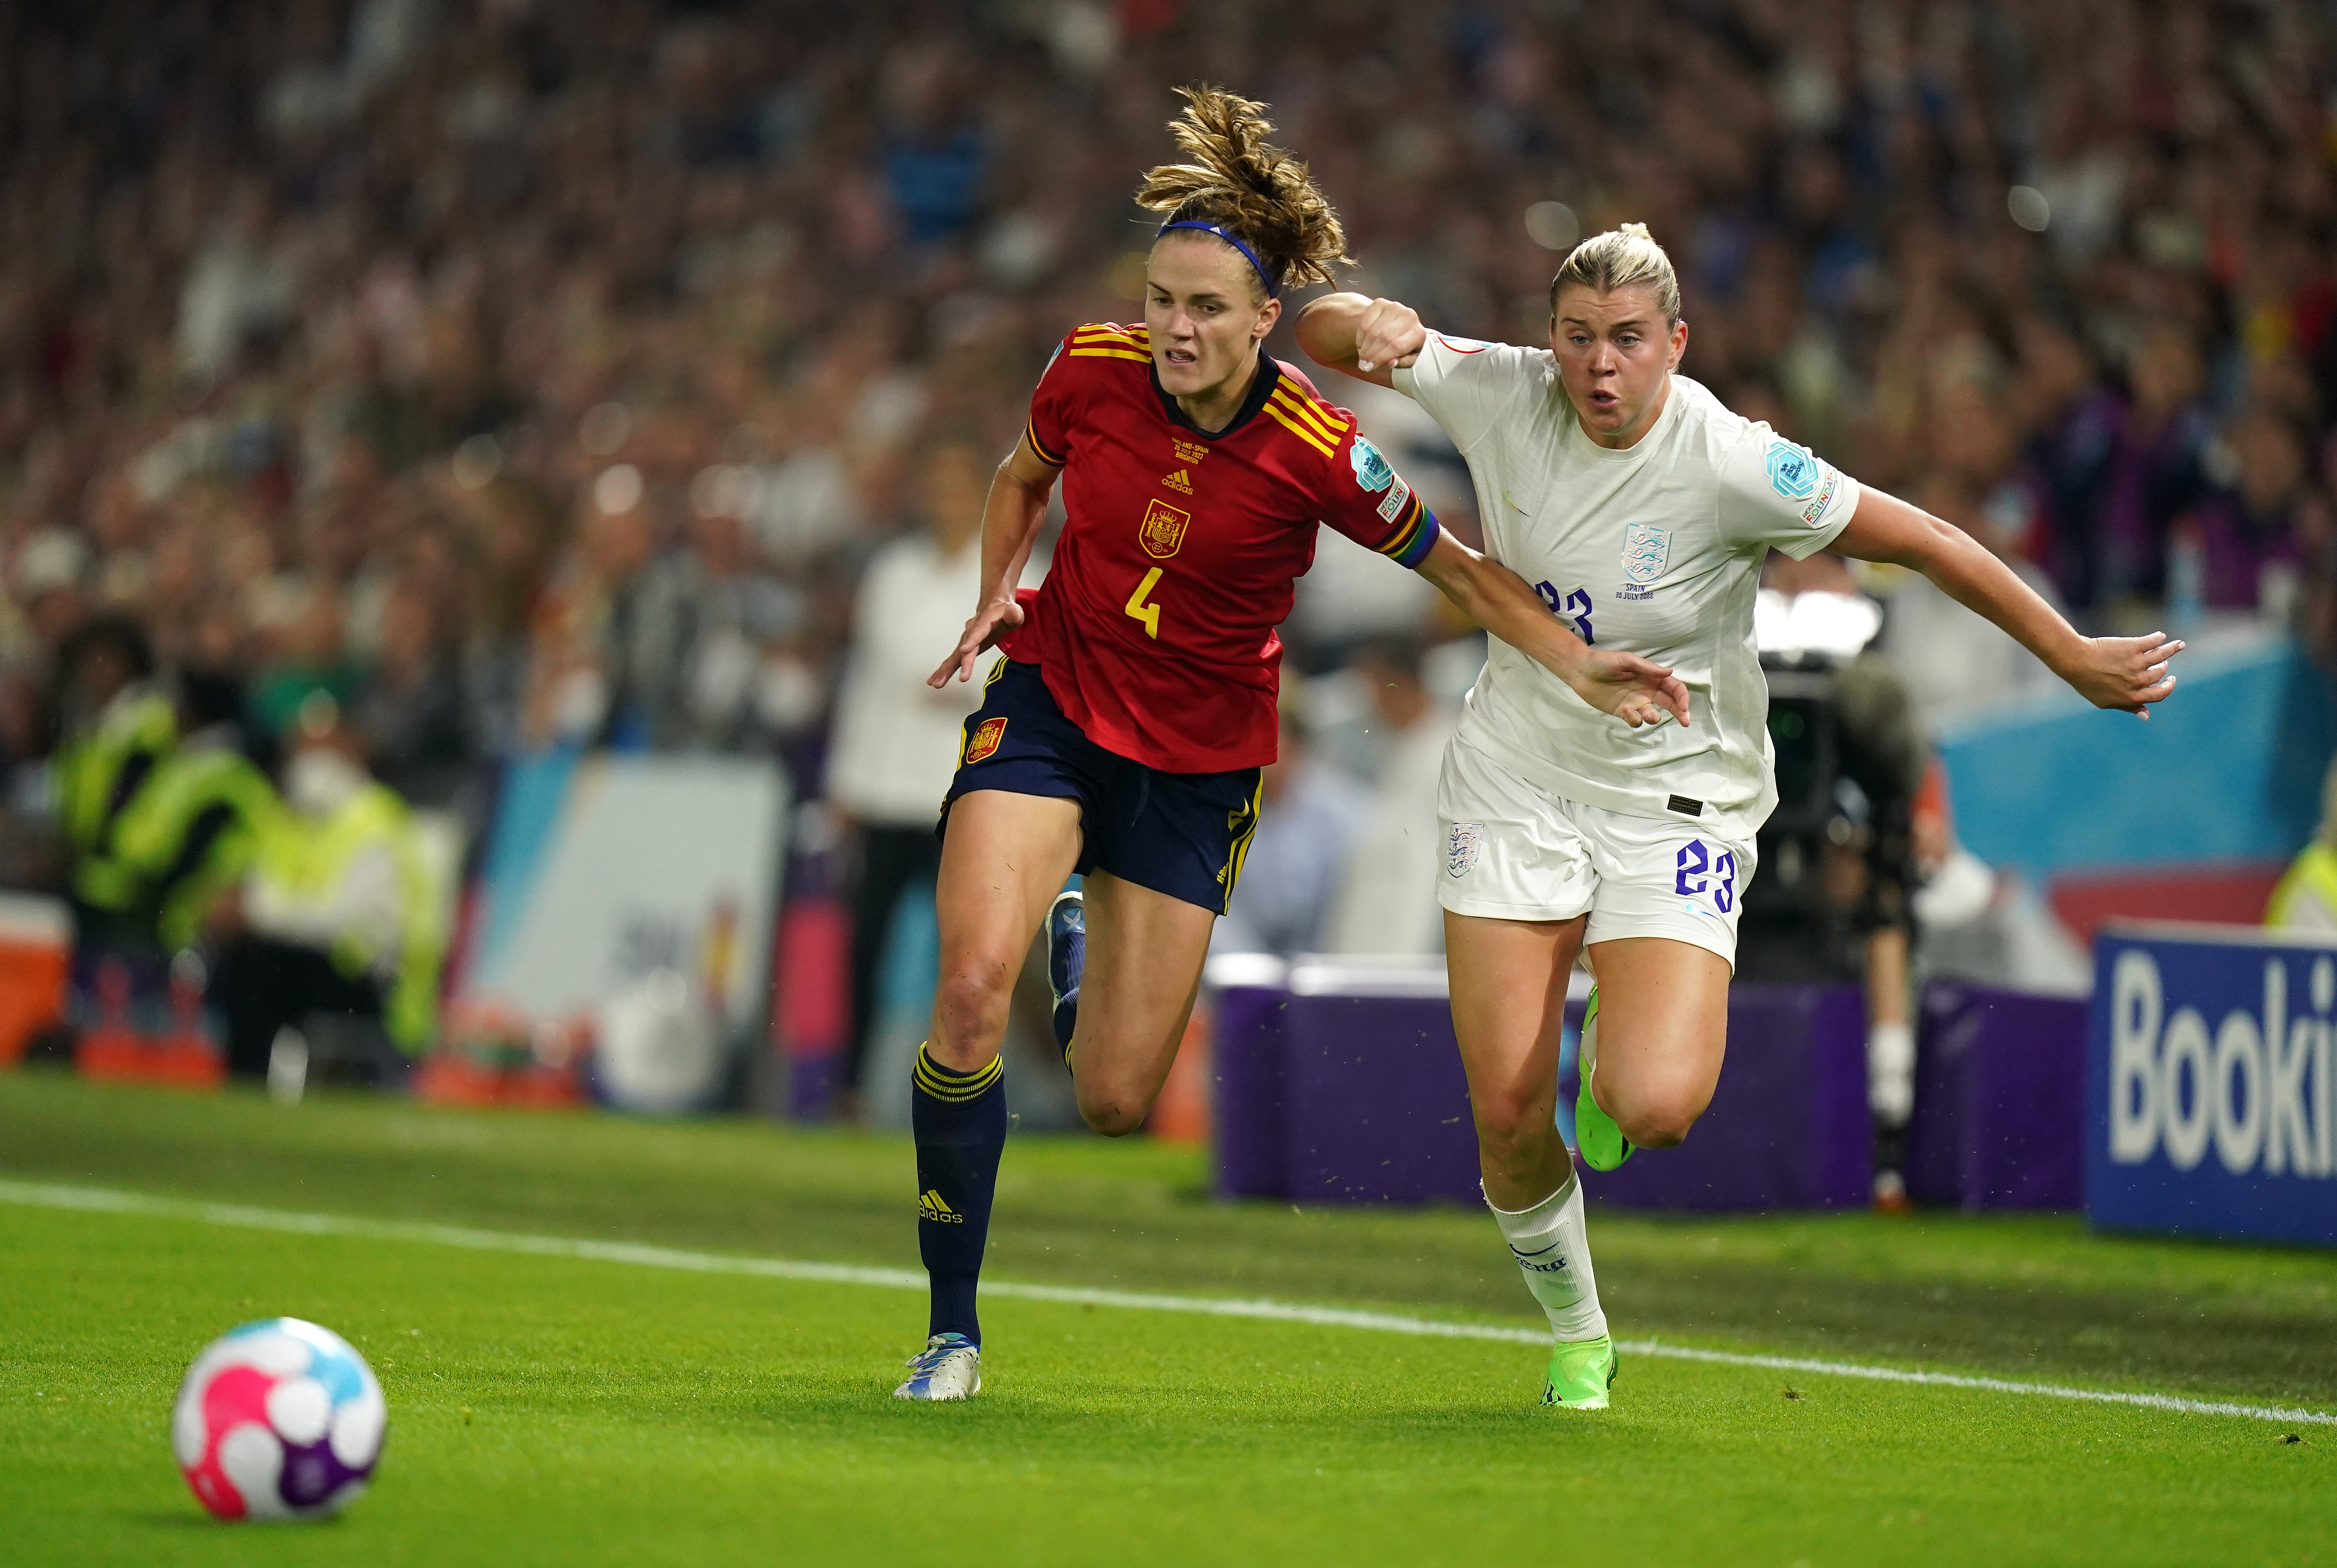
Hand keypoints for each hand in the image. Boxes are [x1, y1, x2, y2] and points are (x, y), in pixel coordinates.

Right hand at [928, 598, 1024, 687]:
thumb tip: (1012, 612)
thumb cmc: (1003, 613)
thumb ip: (1013, 614)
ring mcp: (966, 641)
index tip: (965, 650)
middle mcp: (971, 632)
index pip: (978, 633)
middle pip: (963, 649)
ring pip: (954, 657)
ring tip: (936, 683)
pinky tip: (934, 680)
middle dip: (960, 665)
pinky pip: (953, 661)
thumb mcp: (1014, 612)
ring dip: (945, 670)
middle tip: (959, 678)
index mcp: (984, 623)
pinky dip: (944, 670)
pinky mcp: (964, 649)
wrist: (993, 607)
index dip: (972, 641)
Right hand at [1353, 298, 1428, 373]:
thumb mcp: (1408, 357)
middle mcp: (1409, 316)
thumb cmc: (1405, 344)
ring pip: (1373, 330)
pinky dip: (1361, 335)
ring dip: (1365, 346)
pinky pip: (1366, 321)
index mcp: (1418, 333)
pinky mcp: (1380, 303)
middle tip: (1363, 363)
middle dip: (1371, 353)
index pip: (1397, 346)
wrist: (1399, 326)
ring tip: (1363, 355)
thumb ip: (1402, 362)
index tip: (1369, 367)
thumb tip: (1390, 362)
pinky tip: (1362, 343)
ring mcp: (1394, 307)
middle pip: (1384, 338)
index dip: (1381, 358)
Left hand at [1566, 648, 1692, 728]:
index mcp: (1651, 677)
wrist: (1581, 671)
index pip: (1674, 688)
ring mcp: (1635, 702)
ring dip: (1654, 717)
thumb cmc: (1604, 661)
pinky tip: (1626, 712)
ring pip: (1653, 715)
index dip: (1682, 697)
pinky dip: (1634, 719)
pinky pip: (1635, 721)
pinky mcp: (1623, 712)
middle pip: (1670, 703)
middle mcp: (1646, 691)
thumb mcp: (1627, 660)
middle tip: (1686, 722)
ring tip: (1648, 714)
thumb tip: (1670, 672)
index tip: (1685, 707)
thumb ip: (1648, 668)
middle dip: (1680, 713)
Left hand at [2060, 631, 2182, 717]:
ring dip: (2172, 649)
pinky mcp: (2133, 646)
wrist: (2076, 661)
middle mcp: (2138, 680)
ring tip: (2178, 645)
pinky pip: (2152, 641)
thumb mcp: (2106, 701)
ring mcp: (2137, 663)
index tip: (2170, 680)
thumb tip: (2147, 716)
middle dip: (2164, 668)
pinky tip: (2160, 636)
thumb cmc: (2087, 683)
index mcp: (2133, 696)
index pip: (2159, 694)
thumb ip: (2129, 707)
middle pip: (2160, 674)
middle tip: (2164, 664)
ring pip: (2162, 655)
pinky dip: (2158, 638)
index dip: (2167, 687)